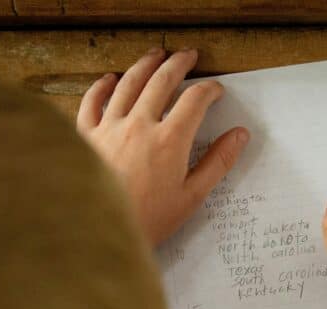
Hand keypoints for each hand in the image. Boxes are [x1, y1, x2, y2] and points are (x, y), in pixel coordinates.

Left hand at [77, 48, 249, 245]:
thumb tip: (240, 136)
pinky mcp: (86, 136)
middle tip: (188, 56)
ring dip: (145, 65)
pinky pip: (92, 102)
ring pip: (128, 84)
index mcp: (169, 141)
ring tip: (156, 55)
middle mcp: (138, 125)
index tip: (215, 91)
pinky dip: (101, 86)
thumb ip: (217, 163)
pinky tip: (110, 79)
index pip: (195, 100)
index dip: (209, 90)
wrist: (98, 234)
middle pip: (162, 81)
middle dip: (179, 64)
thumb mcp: (191, 197)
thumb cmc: (147, 221)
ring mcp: (109, 128)